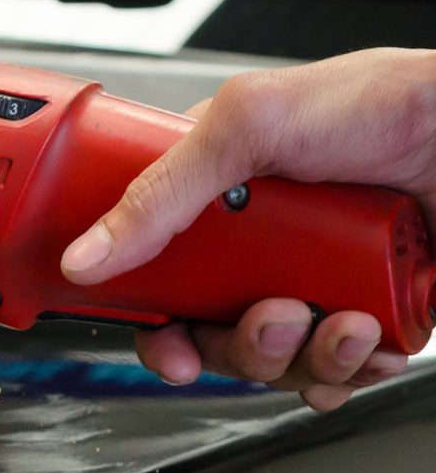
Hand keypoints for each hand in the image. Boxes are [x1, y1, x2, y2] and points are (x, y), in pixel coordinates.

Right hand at [59, 49, 435, 409]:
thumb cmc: (385, 102)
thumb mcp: (248, 126)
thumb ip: (159, 191)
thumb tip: (88, 254)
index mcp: (216, 202)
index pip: (159, 282)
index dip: (156, 325)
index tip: (168, 342)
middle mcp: (262, 248)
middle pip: (217, 336)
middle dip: (245, 346)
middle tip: (277, 314)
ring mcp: (316, 278)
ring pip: (279, 361)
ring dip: (308, 358)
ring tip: (345, 321)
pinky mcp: (369, 306)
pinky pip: (339, 370)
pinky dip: (353, 369)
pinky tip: (372, 339)